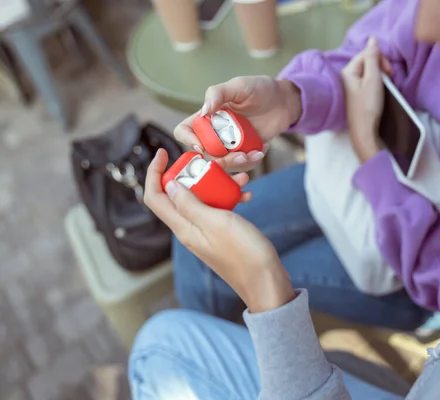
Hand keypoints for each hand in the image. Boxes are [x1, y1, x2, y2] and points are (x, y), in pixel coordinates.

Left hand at [144, 149, 295, 311]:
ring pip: (203, 198)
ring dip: (217, 183)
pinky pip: (219, 208)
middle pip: (179, 193)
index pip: (155, 197)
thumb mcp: (217, 222)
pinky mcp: (221, 234)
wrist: (266, 281)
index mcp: (183, 227)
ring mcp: (205, 232)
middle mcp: (190, 229)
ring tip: (240, 176)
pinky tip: (246, 194)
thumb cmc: (244, 253)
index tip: (165, 152)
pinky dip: (230, 197)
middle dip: (194, 173)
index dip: (154, 173)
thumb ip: (191, 204)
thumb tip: (170, 186)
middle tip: (213, 162)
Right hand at [174, 76, 301, 172]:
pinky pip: (243, 165)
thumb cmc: (259, 89)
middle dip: (222, 160)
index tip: (202, 147)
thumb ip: (218, 94)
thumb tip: (203, 112)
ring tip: (256, 153)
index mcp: (207, 116)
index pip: (184, 130)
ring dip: (239, 164)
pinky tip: (263, 148)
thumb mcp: (238, 86)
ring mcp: (230, 144)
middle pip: (205, 155)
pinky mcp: (245, 152)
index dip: (188, 140)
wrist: (283, 101)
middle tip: (240, 156)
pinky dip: (253, 161)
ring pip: (224, 164)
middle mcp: (215, 132)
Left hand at [342, 37, 389, 162]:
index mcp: (348, 71)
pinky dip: (378, 85)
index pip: (366, 54)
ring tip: (387, 88)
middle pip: (368, 63)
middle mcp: (348, 78)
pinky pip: (370, 83)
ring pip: (371, 73)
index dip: (380, 59)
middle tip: (390, 78)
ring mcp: (353, 88)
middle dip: (381, 68)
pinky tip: (382, 94)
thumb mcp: (373, 79)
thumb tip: (372, 38)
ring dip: (382, 77)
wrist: (365, 133)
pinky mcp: (358, 97)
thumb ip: (373, 58)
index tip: (389, 72)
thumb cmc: (368, 107)